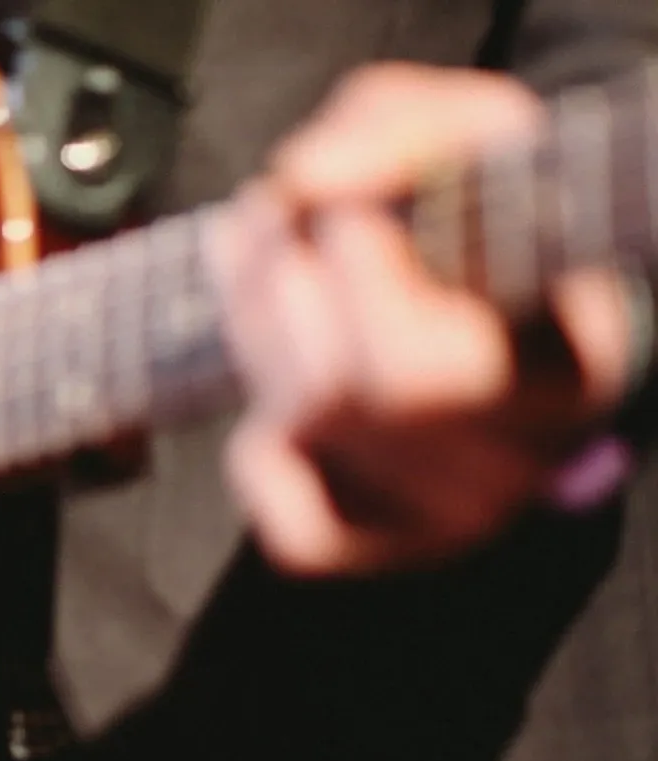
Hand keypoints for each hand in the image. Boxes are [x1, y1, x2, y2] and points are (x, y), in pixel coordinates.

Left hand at [209, 63, 642, 576]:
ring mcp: (456, 515)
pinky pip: (285, 515)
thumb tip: (304, 183)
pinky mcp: (377, 548)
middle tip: (277, 223)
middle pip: (353, 393)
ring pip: (310, 428)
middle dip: (286, 287)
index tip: (343, 214)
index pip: (434, 369)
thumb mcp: (456, 131)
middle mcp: (531, 457)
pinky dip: (261, 451)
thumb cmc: (473, 207)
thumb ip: (389, 131)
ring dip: (260, 330)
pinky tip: (287, 394)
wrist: (470, 283)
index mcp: (581, 363)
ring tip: (273, 269)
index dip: (362, 276)